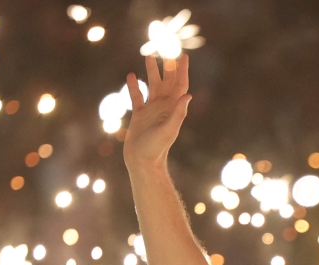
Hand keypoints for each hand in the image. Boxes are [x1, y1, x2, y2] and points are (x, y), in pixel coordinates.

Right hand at [123, 54, 190, 169]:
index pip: (180, 85)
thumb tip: (187, 95)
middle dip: (167, 66)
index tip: (183, 56)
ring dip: (151, 72)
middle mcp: (163, 107)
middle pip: (167, 82)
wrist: (143, 162)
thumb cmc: (157, 148)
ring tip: (148, 56)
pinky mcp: (140, 115)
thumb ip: (178, 113)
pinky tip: (132, 76)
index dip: (182, 71)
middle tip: (166, 49)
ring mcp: (152, 111)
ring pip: (152, 86)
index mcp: (172, 108)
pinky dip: (135, 86)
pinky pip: (137, 97)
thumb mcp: (168, 129)